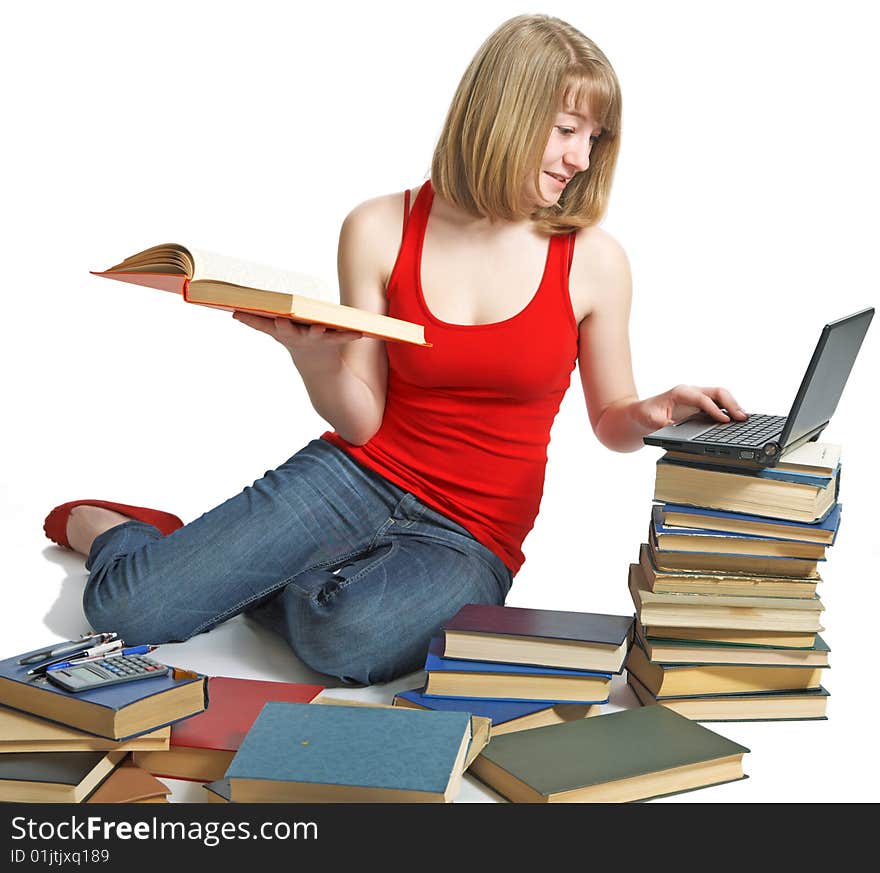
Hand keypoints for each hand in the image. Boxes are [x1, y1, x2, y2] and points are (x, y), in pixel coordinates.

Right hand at [231, 311, 363, 357]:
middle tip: (279, 318)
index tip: (237, 311)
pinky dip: (350, 335)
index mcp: (280, 331)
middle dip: (283, 325)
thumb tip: (233, 311)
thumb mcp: (275, 331)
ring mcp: (312, 341)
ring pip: (314, 335)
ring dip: (316, 332)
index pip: (261, 324)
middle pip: (286, 330)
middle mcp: (294, 337)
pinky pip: (341, 337)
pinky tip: (361, 332)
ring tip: (319, 327)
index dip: (251, 319)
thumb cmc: (295, 339)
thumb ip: (256, 321)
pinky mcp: (331, 343)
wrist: (318, 367)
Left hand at [637, 384, 747, 430]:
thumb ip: (665, 425)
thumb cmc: (646, 414)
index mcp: (680, 393)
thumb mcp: (651, 420)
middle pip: (717, 392)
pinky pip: (719, 404)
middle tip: (741, 417)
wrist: (641, 413)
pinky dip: (729, 409)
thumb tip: (678, 429)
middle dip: (731, 403)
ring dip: (733, 406)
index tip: (725, 420)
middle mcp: (691, 392)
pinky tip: (736, 419)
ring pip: (721, 397)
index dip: (715, 409)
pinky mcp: (700, 405)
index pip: (703, 399)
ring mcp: (697, 397)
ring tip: (743, 418)